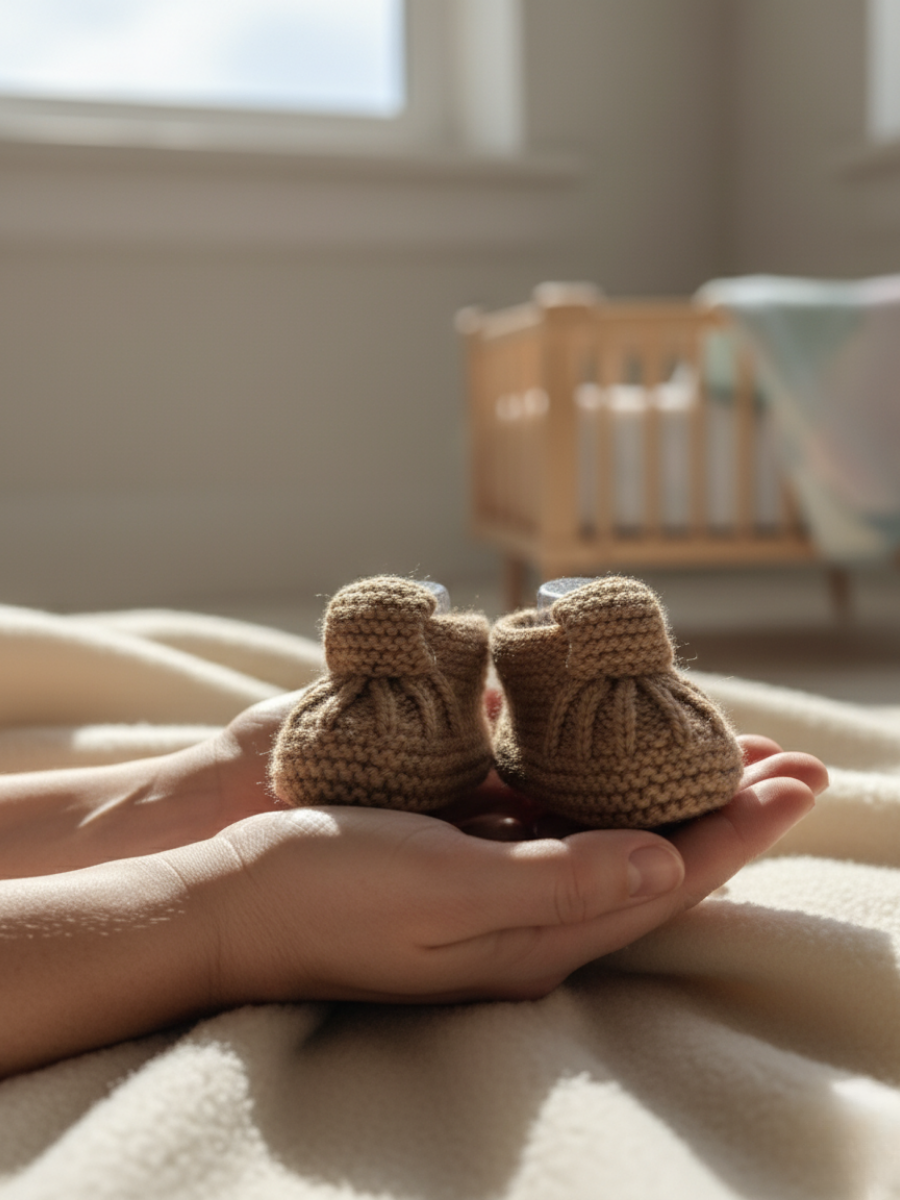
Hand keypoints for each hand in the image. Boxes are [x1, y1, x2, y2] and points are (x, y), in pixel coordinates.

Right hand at [192, 735, 826, 1006]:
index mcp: (535, 938)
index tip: (801, 782)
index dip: (740, 832)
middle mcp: (527, 920)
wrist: (232, 901)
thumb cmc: (328, 891)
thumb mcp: (447, 888)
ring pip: (612, 840)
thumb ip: (559, 881)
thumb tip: (670, 869)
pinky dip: (601, 791)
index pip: (666, 883)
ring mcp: (494, 890)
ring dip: (674, 798)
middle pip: (655, 862)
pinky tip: (616, 760)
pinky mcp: (462, 857)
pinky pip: (554, 824)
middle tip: (793, 764)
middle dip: (726, 813)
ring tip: (729, 756)